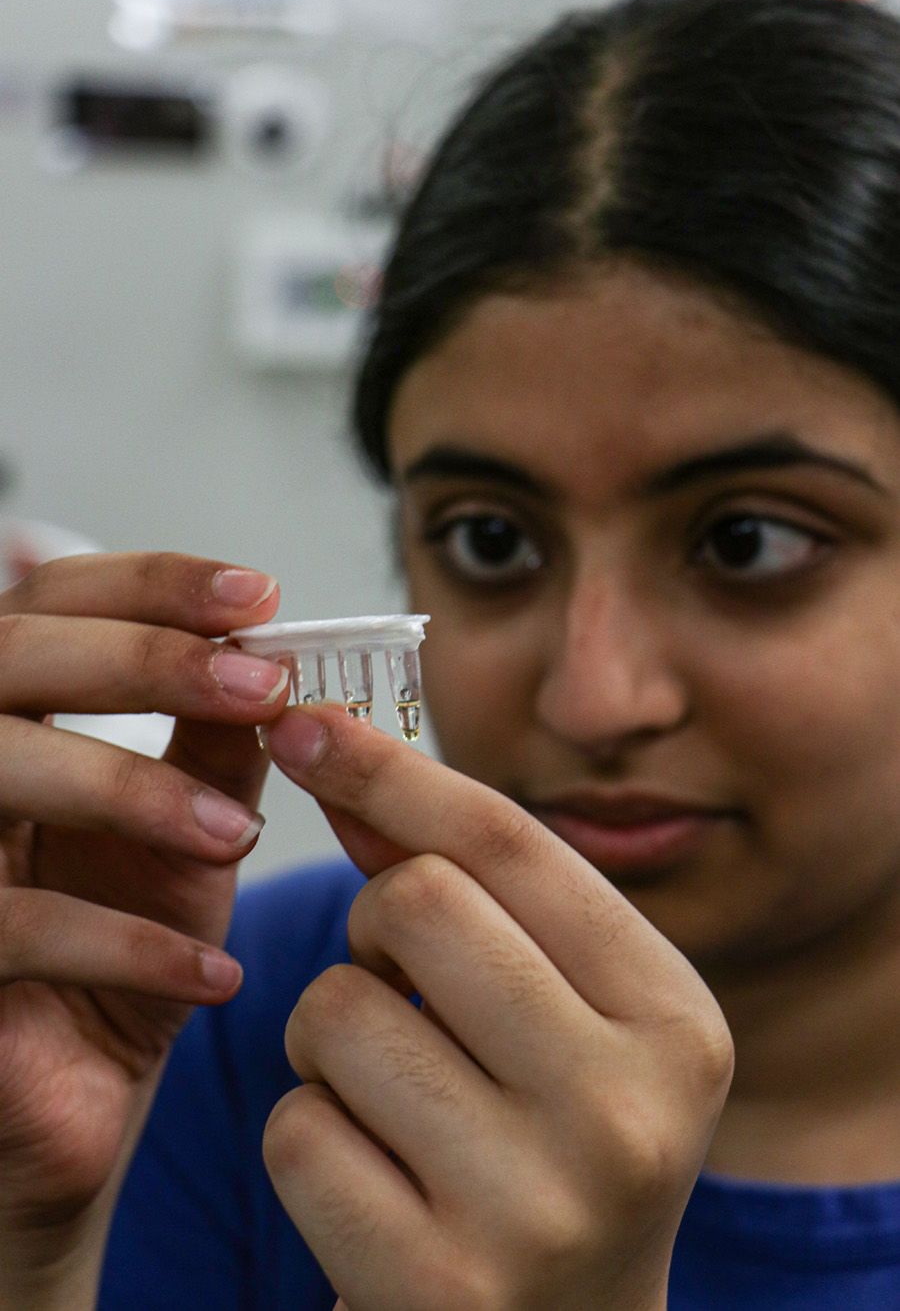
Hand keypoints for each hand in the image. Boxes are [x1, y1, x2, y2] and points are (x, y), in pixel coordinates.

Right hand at [0, 552, 288, 1300]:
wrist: (75, 1095)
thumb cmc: (126, 940)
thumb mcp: (187, 828)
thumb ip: (218, 741)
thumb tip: (280, 654)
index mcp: (12, 711)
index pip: (53, 600)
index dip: (150, 585)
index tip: (262, 596)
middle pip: (8, 656)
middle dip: (144, 661)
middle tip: (261, 689)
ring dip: (130, 789)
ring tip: (235, 835)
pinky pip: (11, 928)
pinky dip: (125, 945)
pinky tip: (218, 975)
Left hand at [264, 707, 733, 1310]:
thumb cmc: (551, 1136)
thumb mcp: (556, 1006)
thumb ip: (467, 885)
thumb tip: (335, 753)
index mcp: (677, 1017)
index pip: (511, 844)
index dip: (392, 769)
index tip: (303, 722)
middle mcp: (629, 1111)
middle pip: (417, 903)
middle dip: (372, 925)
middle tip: (398, 979)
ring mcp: (539, 1209)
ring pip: (335, 1012)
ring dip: (329, 1040)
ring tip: (395, 1097)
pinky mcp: (438, 1289)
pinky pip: (297, 1131)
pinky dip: (311, 1138)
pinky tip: (376, 1182)